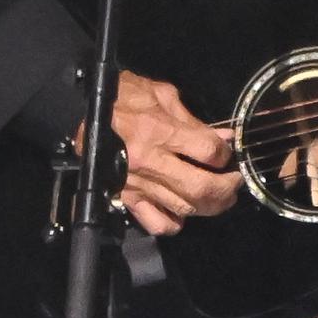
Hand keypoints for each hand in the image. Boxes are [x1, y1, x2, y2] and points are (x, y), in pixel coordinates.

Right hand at [102, 71, 240, 236]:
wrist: (82, 111)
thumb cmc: (122, 97)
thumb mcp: (161, 94)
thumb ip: (193, 120)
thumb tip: (224, 138)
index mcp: (159, 131)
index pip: (208, 152)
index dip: (227, 154)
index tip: (228, 153)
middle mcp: (149, 161)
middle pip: (201, 187)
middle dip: (227, 188)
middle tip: (234, 182)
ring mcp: (138, 184)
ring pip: (183, 208)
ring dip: (209, 206)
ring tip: (218, 196)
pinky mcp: (126, 197)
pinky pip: (156, 222)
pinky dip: (175, 222)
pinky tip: (182, 210)